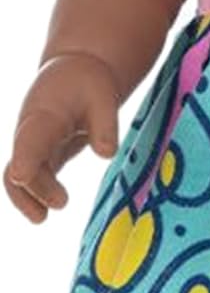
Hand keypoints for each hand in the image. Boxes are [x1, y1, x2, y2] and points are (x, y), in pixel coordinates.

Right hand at [4, 52, 119, 224]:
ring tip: (41, 218)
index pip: (30, 140)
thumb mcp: (103, 95)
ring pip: (19, 174)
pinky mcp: (41, 155)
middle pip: (25, 162)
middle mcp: (30, 132)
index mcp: (44, 114)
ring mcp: (32, 145)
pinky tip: (42, 214)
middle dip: (37, 185)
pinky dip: (34, 195)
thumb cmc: (88, 83)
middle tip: (62, 202)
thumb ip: (105, 125)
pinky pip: (31, 177)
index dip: (25, 158)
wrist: (73, 74)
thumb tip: (107, 155)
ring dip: (27, 197)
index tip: (21, 176)